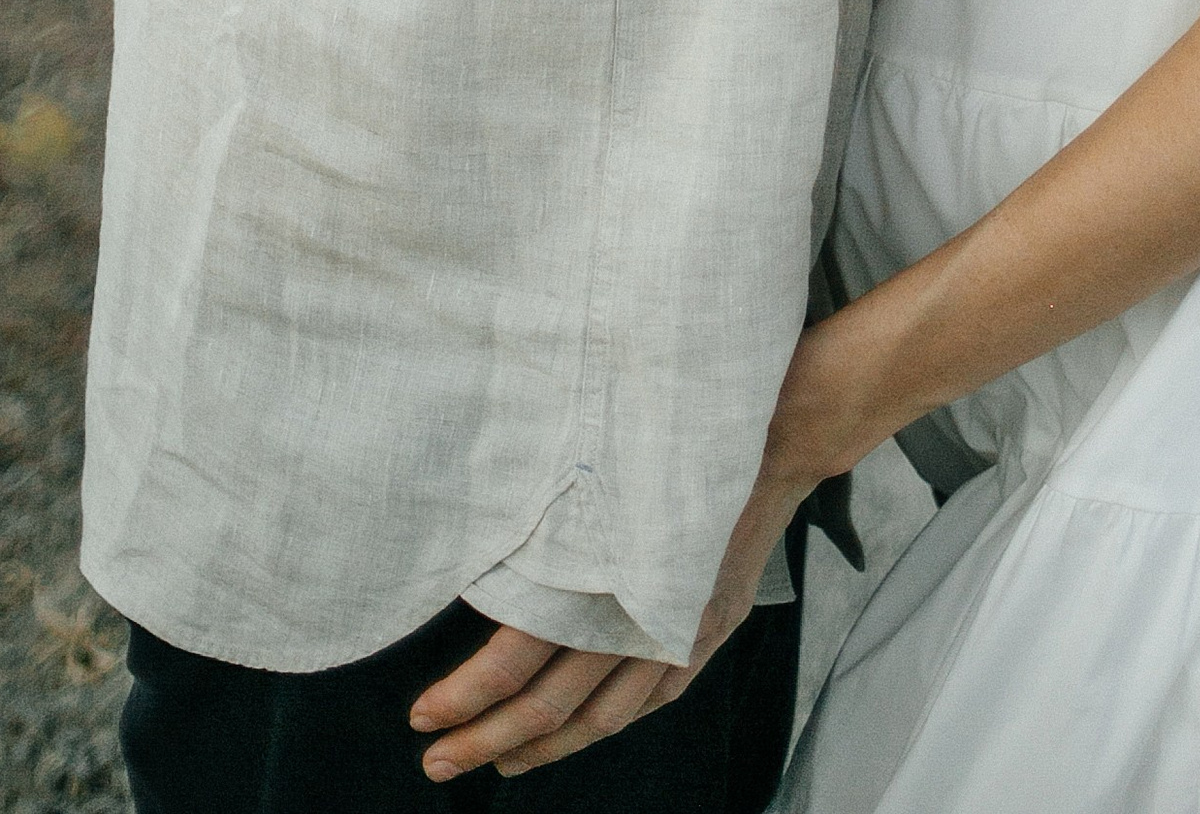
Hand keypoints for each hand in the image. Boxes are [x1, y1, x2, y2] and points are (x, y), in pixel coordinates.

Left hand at [409, 321, 879, 778]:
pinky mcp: (705, 632)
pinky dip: (607, 725)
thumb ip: (554, 527)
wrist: (776, 436)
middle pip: (550, 703)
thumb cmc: (679, 437)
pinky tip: (576, 734)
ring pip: (599, 718)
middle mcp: (639, 616)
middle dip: (486, 739)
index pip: (520, 656)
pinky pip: (650, 700)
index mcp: (604, 574)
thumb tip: (478, 564)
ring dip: (540, 748)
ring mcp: (677, 633)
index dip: (469, 694)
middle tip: (436, 762)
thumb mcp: (603, 469)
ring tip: (494, 762)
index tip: (423, 714)